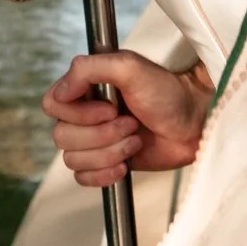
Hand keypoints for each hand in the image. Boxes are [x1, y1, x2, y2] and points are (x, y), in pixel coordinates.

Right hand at [41, 50, 210, 186]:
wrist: (193, 124)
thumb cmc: (167, 92)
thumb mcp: (129, 67)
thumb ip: (90, 68)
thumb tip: (61, 90)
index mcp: (85, 86)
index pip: (53, 104)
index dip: (78, 113)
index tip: (110, 109)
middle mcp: (84, 113)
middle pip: (62, 137)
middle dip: (102, 135)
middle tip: (131, 124)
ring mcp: (94, 139)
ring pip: (73, 160)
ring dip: (109, 153)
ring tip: (135, 139)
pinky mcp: (104, 162)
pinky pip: (83, 178)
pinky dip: (104, 174)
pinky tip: (126, 163)